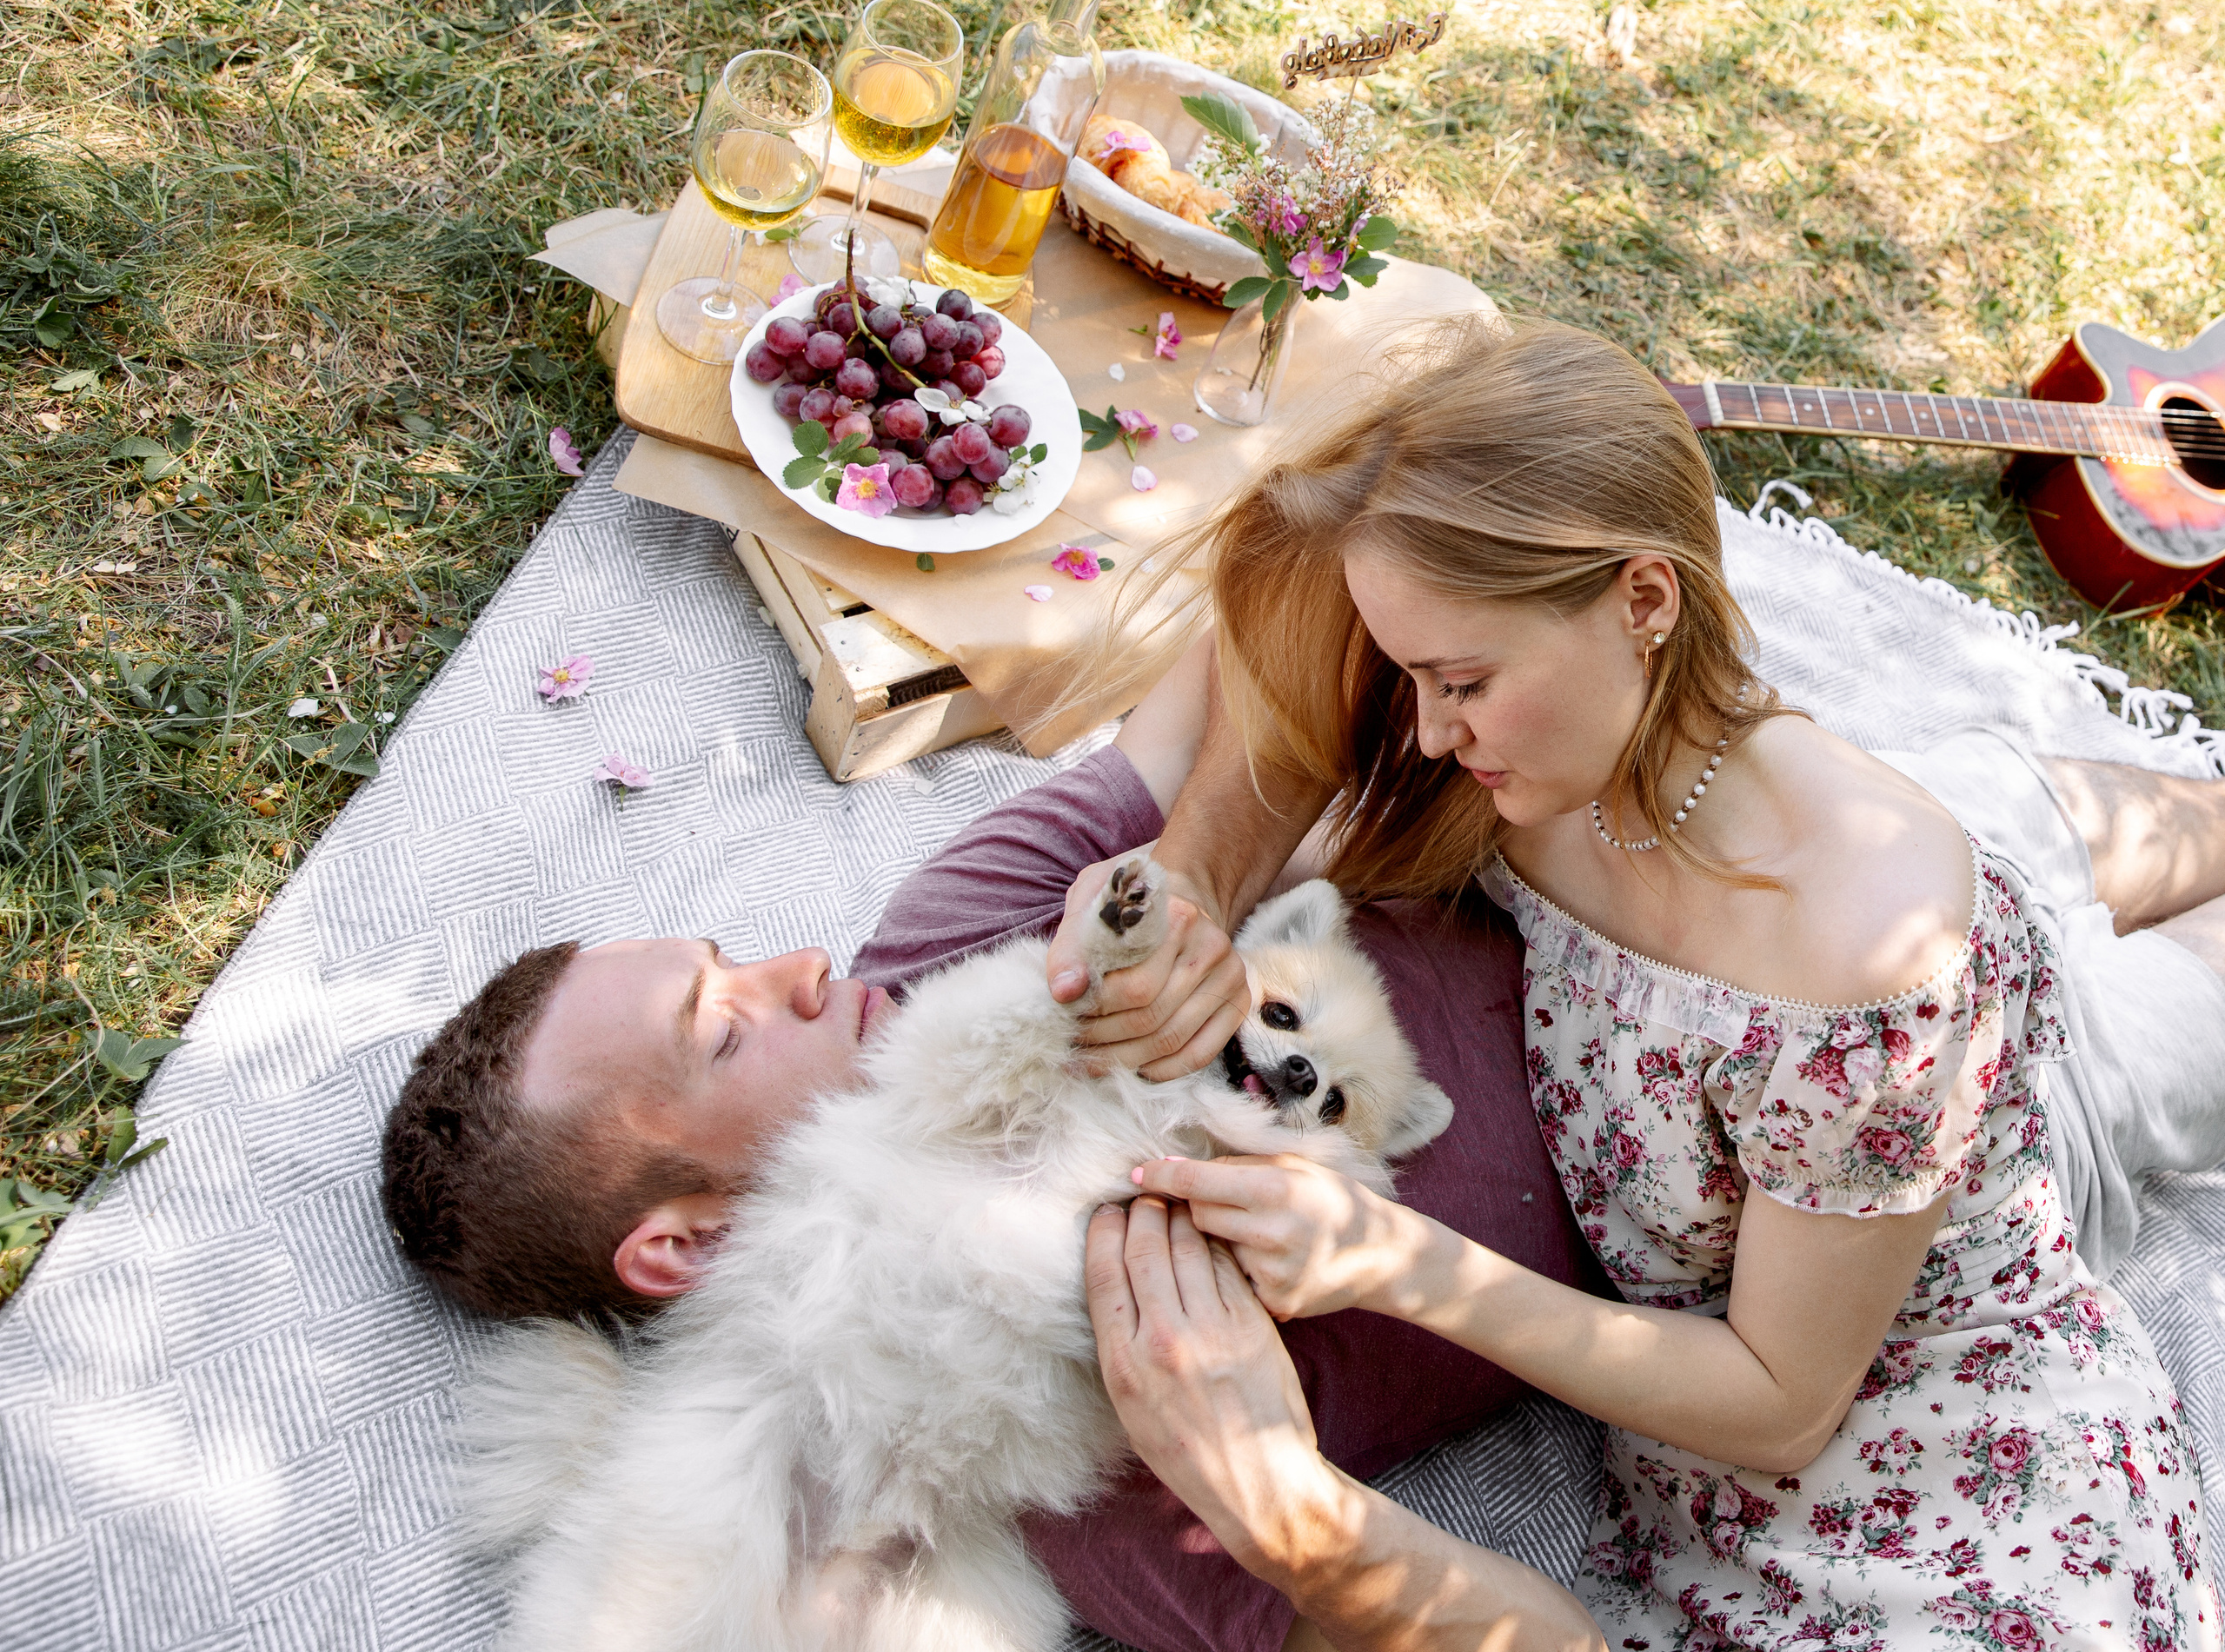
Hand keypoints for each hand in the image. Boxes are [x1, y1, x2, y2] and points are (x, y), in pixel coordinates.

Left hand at [1047, 854, 1250, 1080]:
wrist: (1181, 894)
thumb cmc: (1128, 906)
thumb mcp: (1093, 905)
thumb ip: (1072, 946)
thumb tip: (1063, 992)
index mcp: (1177, 916)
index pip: (1133, 987)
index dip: (1094, 1010)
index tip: (1065, 1015)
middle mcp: (1210, 945)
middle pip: (1152, 1016)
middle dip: (1103, 1038)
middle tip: (1072, 1042)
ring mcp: (1229, 975)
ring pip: (1172, 1039)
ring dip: (1124, 1059)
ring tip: (1091, 1059)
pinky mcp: (1237, 1000)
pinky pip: (1200, 1053)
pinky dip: (1163, 1069)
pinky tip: (1134, 1068)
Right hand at [1084, 1197, 1343, 1576]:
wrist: (1259, 1484)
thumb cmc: (1187, 1452)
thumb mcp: (1131, 1408)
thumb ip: (1121, 1347)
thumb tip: (1115, 1288)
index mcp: (1123, 1363)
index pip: (1104, 1272)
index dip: (1103, 1231)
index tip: (1106, 1211)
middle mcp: (1163, 1341)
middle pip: (1144, 1249)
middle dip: (1140, 1212)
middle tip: (1142, 1195)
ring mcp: (1210, 1330)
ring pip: (1187, 1248)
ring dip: (1178, 1217)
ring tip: (1174, 1204)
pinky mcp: (1251, 1326)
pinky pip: (1224, 1267)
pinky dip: (1213, 1242)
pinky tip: (1209, 1231)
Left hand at [1130, 1155, 1434, 1320]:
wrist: (1381, 1255)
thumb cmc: (1330, 1198)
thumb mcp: (1291, 1166)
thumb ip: (1234, 1166)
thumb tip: (1173, 1167)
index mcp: (1276, 1189)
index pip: (1196, 1183)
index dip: (1161, 1177)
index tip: (1134, 1175)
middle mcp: (1273, 1232)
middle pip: (1196, 1219)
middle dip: (1196, 1209)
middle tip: (1211, 1203)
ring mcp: (1273, 1273)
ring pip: (1211, 1252)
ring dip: (1218, 1241)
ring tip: (1250, 1234)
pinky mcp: (1275, 1304)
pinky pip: (1232, 1281)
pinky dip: (1238, 1270)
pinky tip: (1266, 1262)